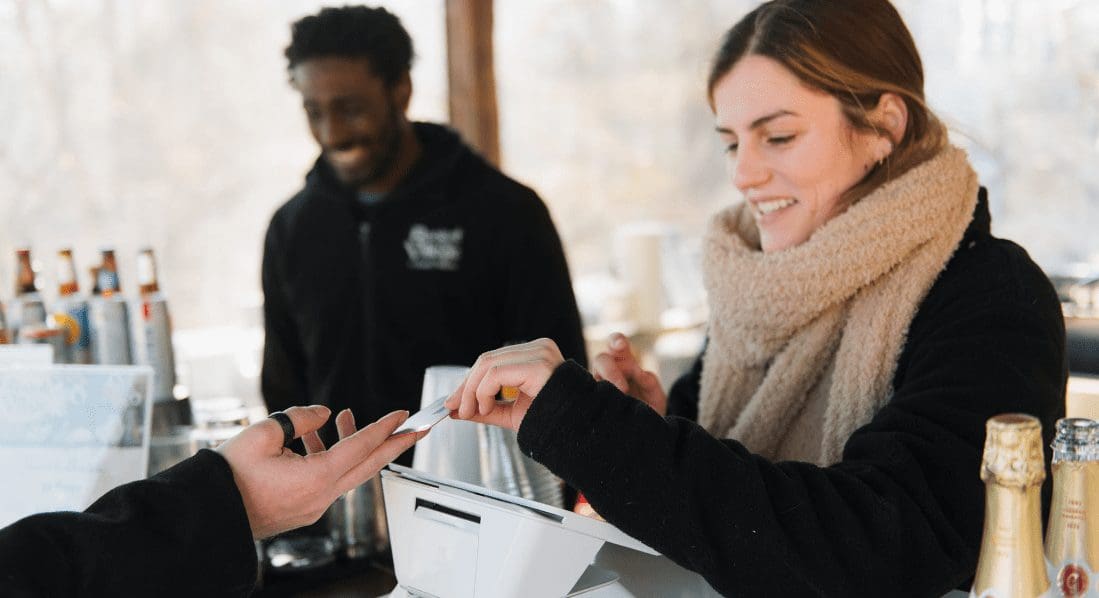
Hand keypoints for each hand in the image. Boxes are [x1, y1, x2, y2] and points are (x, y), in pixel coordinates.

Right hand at [216, 405, 424, 538]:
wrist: (208, 515)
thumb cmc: (229, 477)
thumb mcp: (263, 434)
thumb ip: (299, 419)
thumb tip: (323, 414)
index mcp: (316, 478)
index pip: (361, 448)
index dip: (384, 428)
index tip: (402, 415)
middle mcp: (320, 496)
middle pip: (367, 465)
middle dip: (393, 445)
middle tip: (416, 429)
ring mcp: (313, 506)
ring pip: (345, 471)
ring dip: (351, 444)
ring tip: (344, 416)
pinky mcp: (302, 508)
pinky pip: (327, 479)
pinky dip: (329, 457)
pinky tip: (315, 438)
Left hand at [443, 338, 564, 430]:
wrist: (575, 433)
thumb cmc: (551, 421)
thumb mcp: (509, 412)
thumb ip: (484, 408)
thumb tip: (456, 408)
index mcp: (534, 354)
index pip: (492, 360)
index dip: (469, 381)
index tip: (454, 401)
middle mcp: (538, 348)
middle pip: (487, 359)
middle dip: (466, 386)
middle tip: (456, 408)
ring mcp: (539, 353)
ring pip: (487, 364)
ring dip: (472, 392)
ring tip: (473, 412)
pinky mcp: (537, 365)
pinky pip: (496, 374)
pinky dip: (483, 392)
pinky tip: (486, 408)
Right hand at [592, 332, 666, 414]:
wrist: (646, 433)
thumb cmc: (650, 409)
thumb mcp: (656, 396)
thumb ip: (650, 382)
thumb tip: (639, 374)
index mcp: (625, 363)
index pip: (616, 344)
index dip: (616, 340)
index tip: (620, 345)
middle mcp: (608, 372)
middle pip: (601, 359)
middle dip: (611, 370)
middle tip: (623, 389)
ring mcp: (599, 388)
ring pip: (594, 379)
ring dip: (606, 387)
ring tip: (620, 401)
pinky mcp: (593, 403)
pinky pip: (589, 398)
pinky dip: (598, 401)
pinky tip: (609, 410)